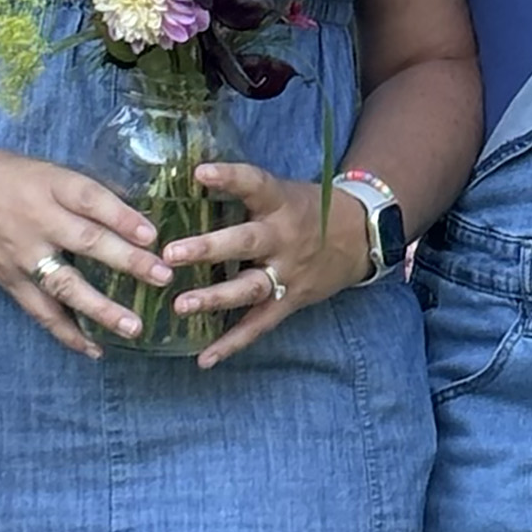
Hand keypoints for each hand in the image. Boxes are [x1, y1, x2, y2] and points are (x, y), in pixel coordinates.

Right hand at [0, 149, 171, 358]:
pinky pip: (40, 311)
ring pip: (65, 286)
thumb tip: (130, 209)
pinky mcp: (7, 280)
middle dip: (127, 261)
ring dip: (101, 309)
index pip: (90, 199)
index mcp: (47, 184)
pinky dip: (66, 332)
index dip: (122, 216)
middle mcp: (35, 220)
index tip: (152, 234)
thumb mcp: (39, 167)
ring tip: (134, 327)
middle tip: (163, 277)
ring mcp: (21, 255)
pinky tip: (93, 348)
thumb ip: (77, 189)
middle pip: (86, 242)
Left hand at [160, 162, 377, 367]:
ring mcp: (288, 273)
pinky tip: (205, 358)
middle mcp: (283, 237)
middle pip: (246, 243)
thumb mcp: (283, 192)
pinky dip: (232, 343)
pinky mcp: (290, 301)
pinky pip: (259, 325)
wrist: (360, 236)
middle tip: (171, 253)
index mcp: (280, 203)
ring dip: (214, 298)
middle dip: (208, 249)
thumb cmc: (308, 209)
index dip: (229, 178)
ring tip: (181, 305)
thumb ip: (243, 193)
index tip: (200, 173)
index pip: (255, 184)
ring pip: (250, 288)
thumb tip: (185, 179)